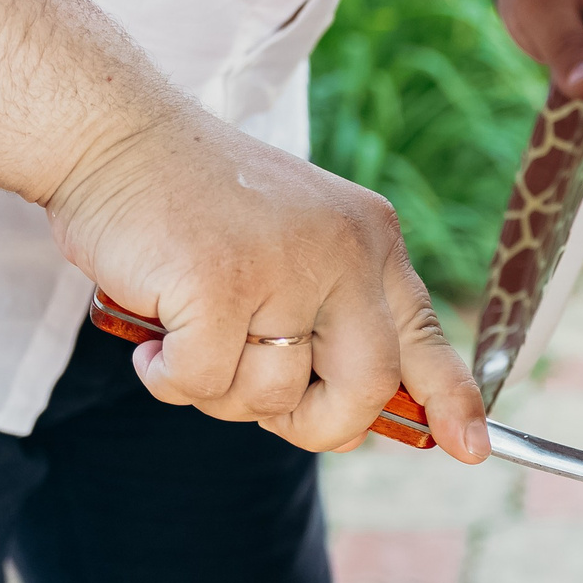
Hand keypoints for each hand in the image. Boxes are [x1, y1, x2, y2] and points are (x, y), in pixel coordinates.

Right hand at [46, 110, 488, 461]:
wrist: (112, 134)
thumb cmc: (190, 205)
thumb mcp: (289, 247)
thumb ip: (328, 321)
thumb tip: (358, 428)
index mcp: (370, 240)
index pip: (424, 333)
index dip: (450, 399)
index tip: (470, 448)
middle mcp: (343, 251)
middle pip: (366, 388)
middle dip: (318, 424)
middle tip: (271, 413)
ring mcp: (284, 266)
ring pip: (274, 395)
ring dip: (221, 391)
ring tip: (188, 334)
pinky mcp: (218, 285)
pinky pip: (204, 384)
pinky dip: (168, 379)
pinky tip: (153, 339)